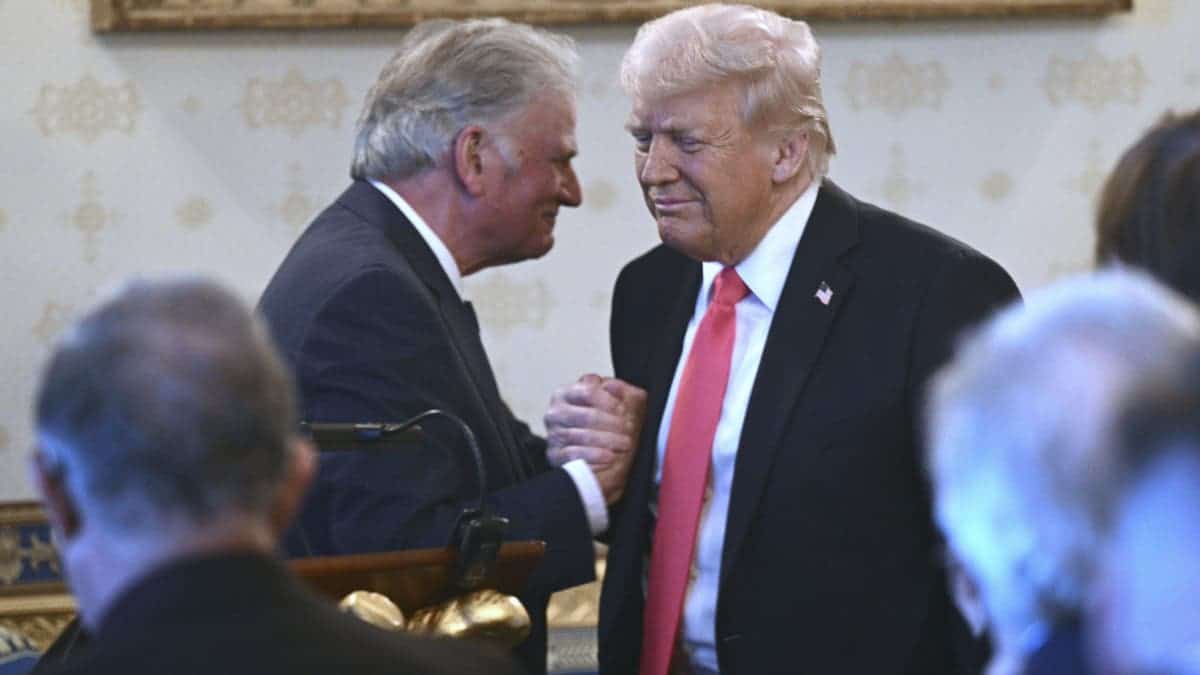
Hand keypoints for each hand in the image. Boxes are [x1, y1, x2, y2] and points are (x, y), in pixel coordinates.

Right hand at [544, 374, 646, 503]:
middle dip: (612, 423)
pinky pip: (575, 455)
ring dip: (609, 440)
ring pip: (583, 436)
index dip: (609, 401)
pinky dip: (595, 456)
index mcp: (566, 393)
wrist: (596, 452)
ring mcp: (554, 435)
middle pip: (587, 416)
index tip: (623, 409)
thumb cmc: (604, 422)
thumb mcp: (615, 401)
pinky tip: (610, 457)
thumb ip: (617, 389)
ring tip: (625, 443)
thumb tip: (612, 386)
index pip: (588, 392)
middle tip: (630, 428)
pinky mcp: (556, 455)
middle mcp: (556, 413)